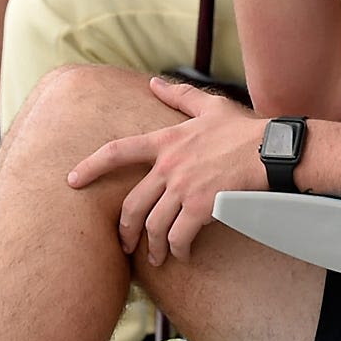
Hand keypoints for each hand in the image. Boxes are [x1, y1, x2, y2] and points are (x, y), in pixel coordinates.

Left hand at [67, 78, 269, 266]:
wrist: (269, 151)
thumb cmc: (242, 129)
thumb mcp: (209, 106)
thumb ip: (178, 96)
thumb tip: (154, 82)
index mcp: (165, 141)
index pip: (117, 151)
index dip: (90, 166)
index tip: (71, 180)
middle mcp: (168, 166)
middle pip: (131, 204)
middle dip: (124, 230)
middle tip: (125, 245)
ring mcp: (183, 188)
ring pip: (154, 225)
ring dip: (153, 247)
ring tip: (157, 258)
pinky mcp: (200, 207)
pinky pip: (179, 237)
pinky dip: (178, 250)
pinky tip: (183, 255)